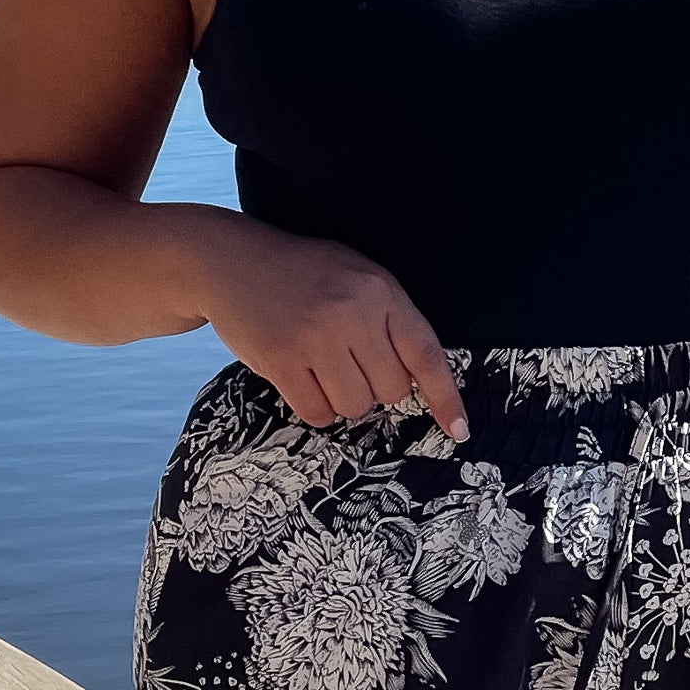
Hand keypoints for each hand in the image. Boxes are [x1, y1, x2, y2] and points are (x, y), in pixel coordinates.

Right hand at [193, 214, 468, 439]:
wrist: (231, 260)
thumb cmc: (303, 274)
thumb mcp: (356, 277)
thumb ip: (388, 320)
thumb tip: (418, 383)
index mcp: (379, 290)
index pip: (425, 353)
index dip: (445, 397)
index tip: (459, 430)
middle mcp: (351, 312)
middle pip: (392, 390)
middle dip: (377, 388)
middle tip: (350, 362)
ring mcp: (314, 337)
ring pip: (356, 406)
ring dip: (344, 399)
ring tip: (323, 366)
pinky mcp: (280, 359)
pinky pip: (317, 413)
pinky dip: (315, 407)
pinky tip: (302, 378)